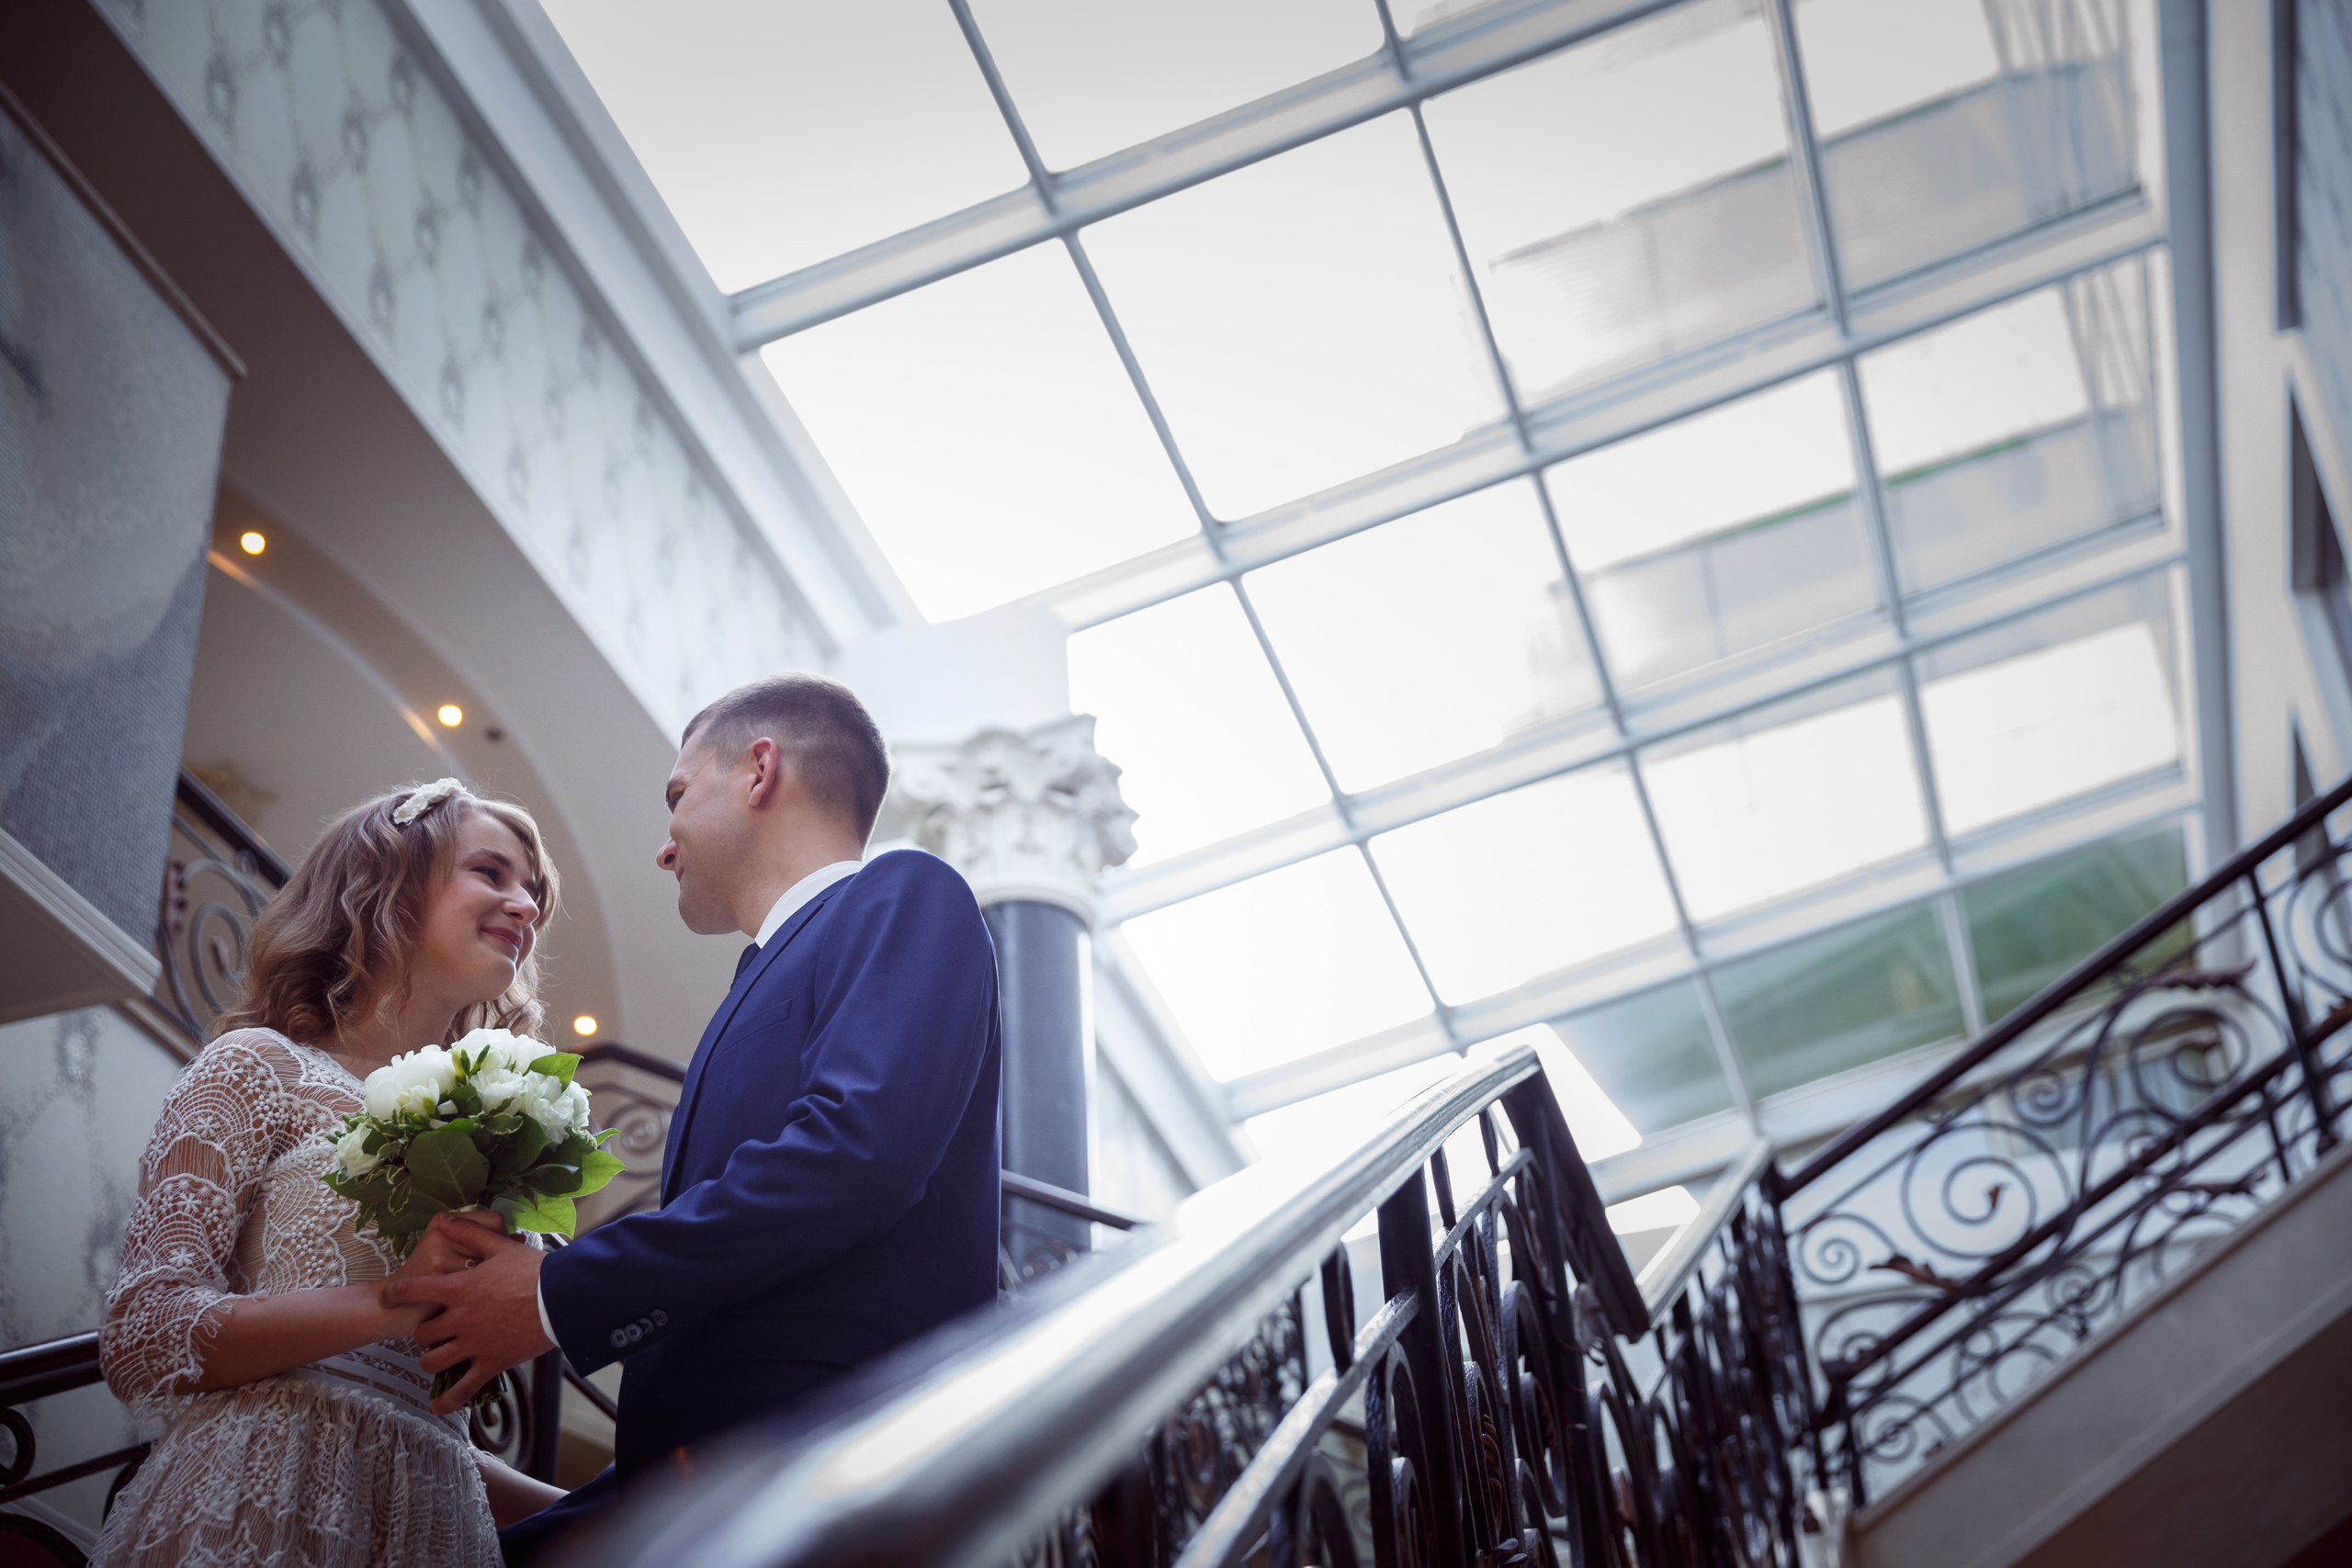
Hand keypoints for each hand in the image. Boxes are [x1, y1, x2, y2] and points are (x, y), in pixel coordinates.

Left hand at [379, 1212, 553, 1412]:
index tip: (386, 1298)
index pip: (412, 1291)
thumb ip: (470, 1233)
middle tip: (435, 1330)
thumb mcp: (500, 1247)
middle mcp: (460, 1318)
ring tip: (439, 1357)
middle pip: (422, 1334)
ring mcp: (474, 1344)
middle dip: (424, 1332)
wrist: (562, 1298)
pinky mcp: (490, 1363)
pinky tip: (439, 1405)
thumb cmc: (534, 1270)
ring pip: (433, 1362)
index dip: (395, 1294)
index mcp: (459, 1289)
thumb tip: (445, 1220)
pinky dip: (446, 1400)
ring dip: (431, 1360)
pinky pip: (461, 1389)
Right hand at [380, 1211, 508, 1334]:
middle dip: (497, 1264)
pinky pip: (475, 1285)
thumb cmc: (429, 1283)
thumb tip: (521, 1238)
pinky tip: (470, 1304)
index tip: (494, 1260)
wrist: (390, 1310)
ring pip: (488, 1265)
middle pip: (494, 1242)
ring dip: (489, 1283)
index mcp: (443, 1221)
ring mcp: (439, 1252)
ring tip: (477, 1293)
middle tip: (488, 1279)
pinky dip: (480, 1297)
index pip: (495, 1222)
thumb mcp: (448, 1254)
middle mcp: (441, 1231)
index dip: (501, 1243)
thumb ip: (480, 1242)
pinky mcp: (437, 1276)